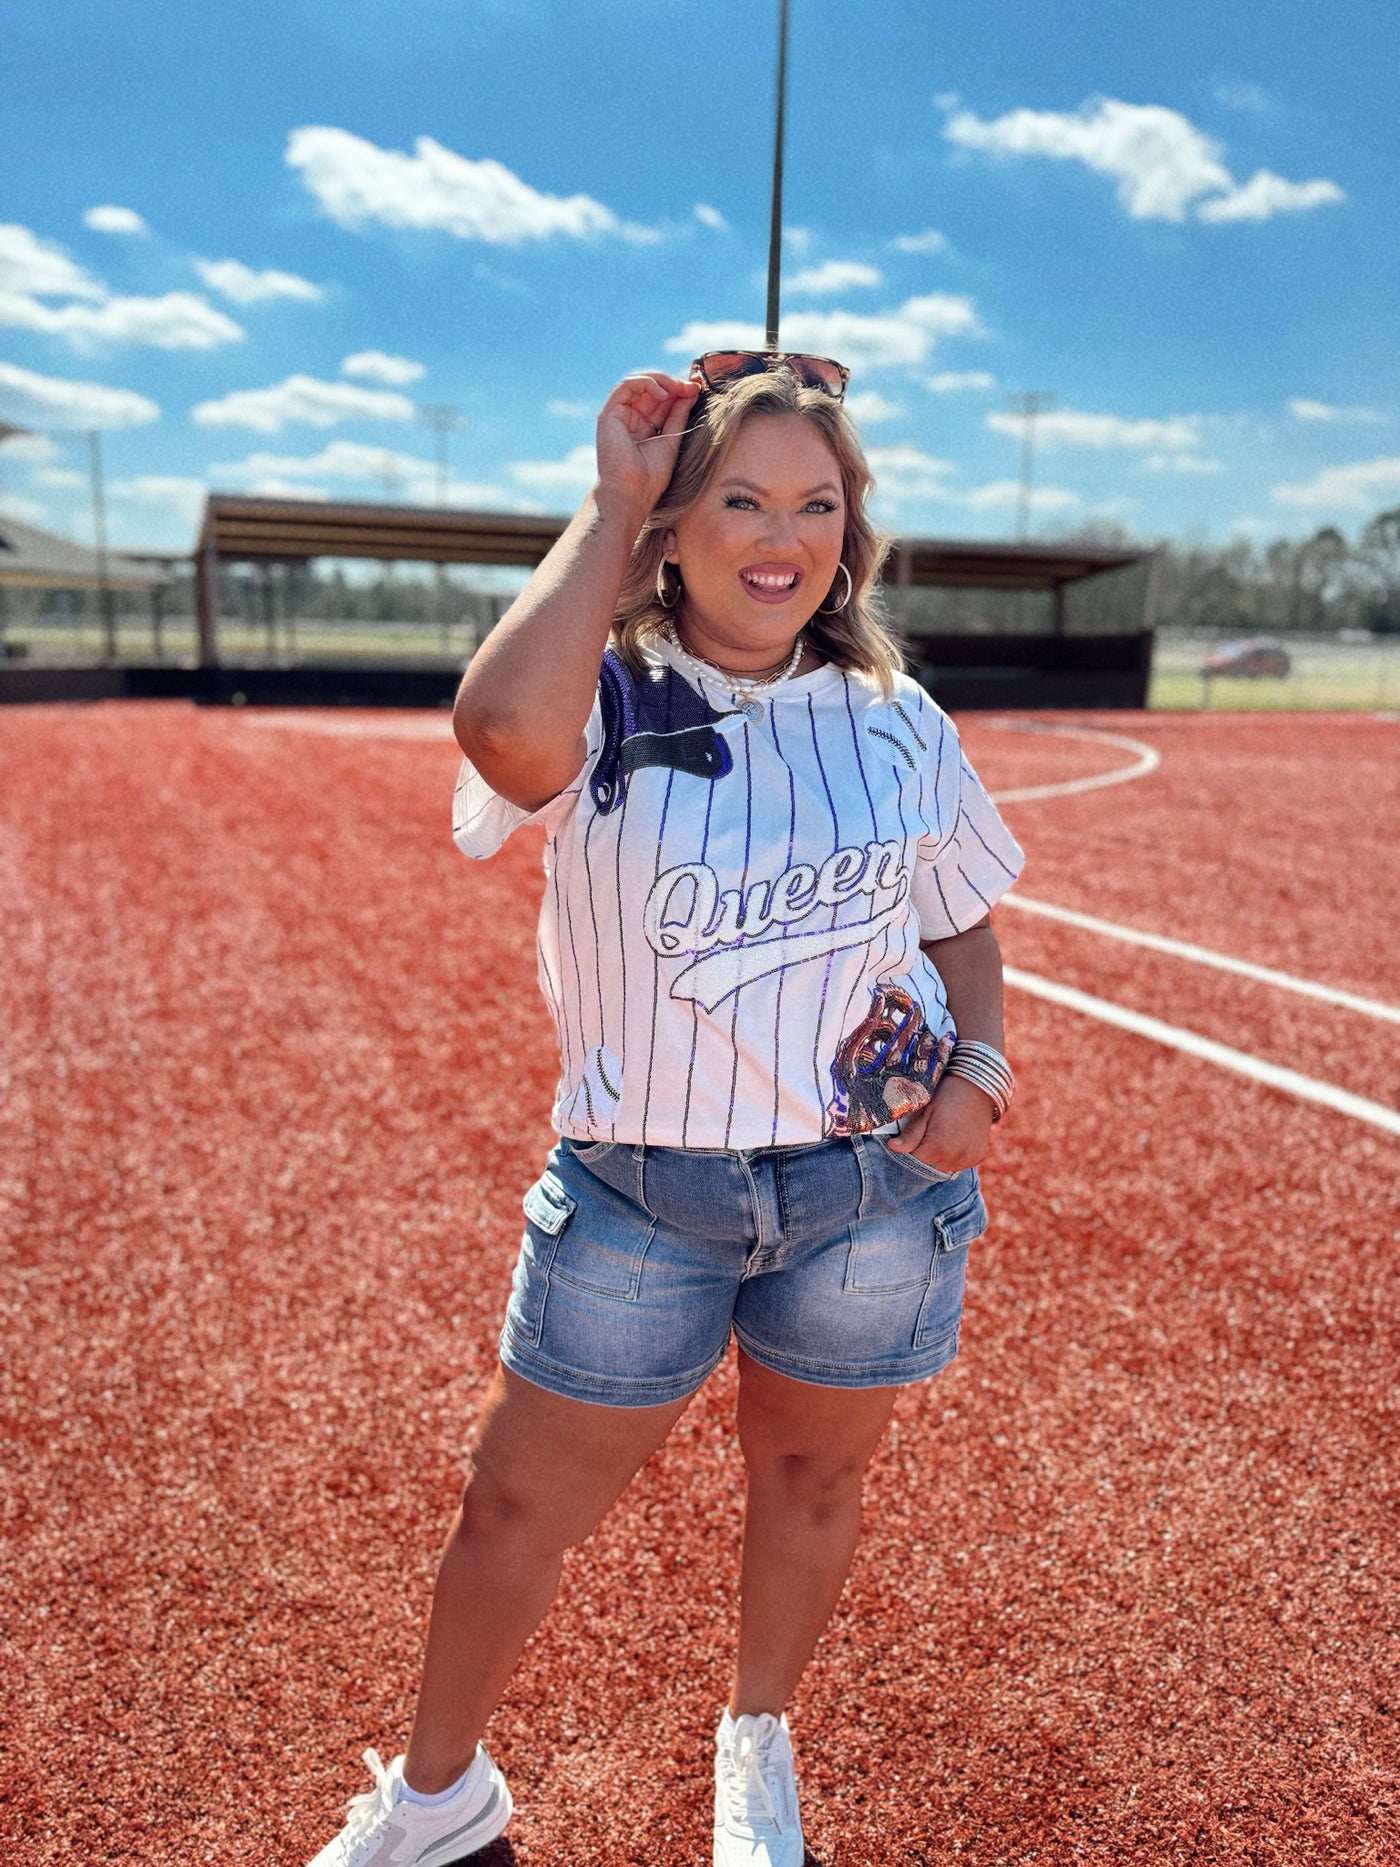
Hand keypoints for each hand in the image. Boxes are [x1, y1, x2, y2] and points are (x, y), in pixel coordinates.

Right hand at [594, 372, 700, 516]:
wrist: (632, 494)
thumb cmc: (651, 477)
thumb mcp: (671, 439)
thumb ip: (679, 415)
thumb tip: (692, 390)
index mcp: (644, 426)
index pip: (662, 400)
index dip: (679, 391)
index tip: (698, 389)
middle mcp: (630, 418)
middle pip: (652, 389)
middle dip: (673, 384)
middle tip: (692, 386)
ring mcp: (619, 415)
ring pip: (640, 383)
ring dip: (662, 381)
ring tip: (678, 388)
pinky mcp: (609, 413)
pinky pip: (627, 385)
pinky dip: (647, 382)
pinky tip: (663, 392)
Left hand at [887, 1073, 993, 1174]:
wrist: (977, 1088)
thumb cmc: (947, 1096)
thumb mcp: (925, 1112)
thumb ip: (910, 1134)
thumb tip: (892, 1147)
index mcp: (938, 1146)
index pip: (914, 1160)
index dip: (910, 1149)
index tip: (912, 1136)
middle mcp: (954, 1157)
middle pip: (928, 1166)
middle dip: (924, 1154)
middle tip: (927, 1132)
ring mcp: (968, 1159)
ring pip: (943, 1168)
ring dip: (938, 1157)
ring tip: (941, 1135)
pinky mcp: (977, 1158)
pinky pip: (957, 1165)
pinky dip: (952, 1157)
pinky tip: (953, 1139)